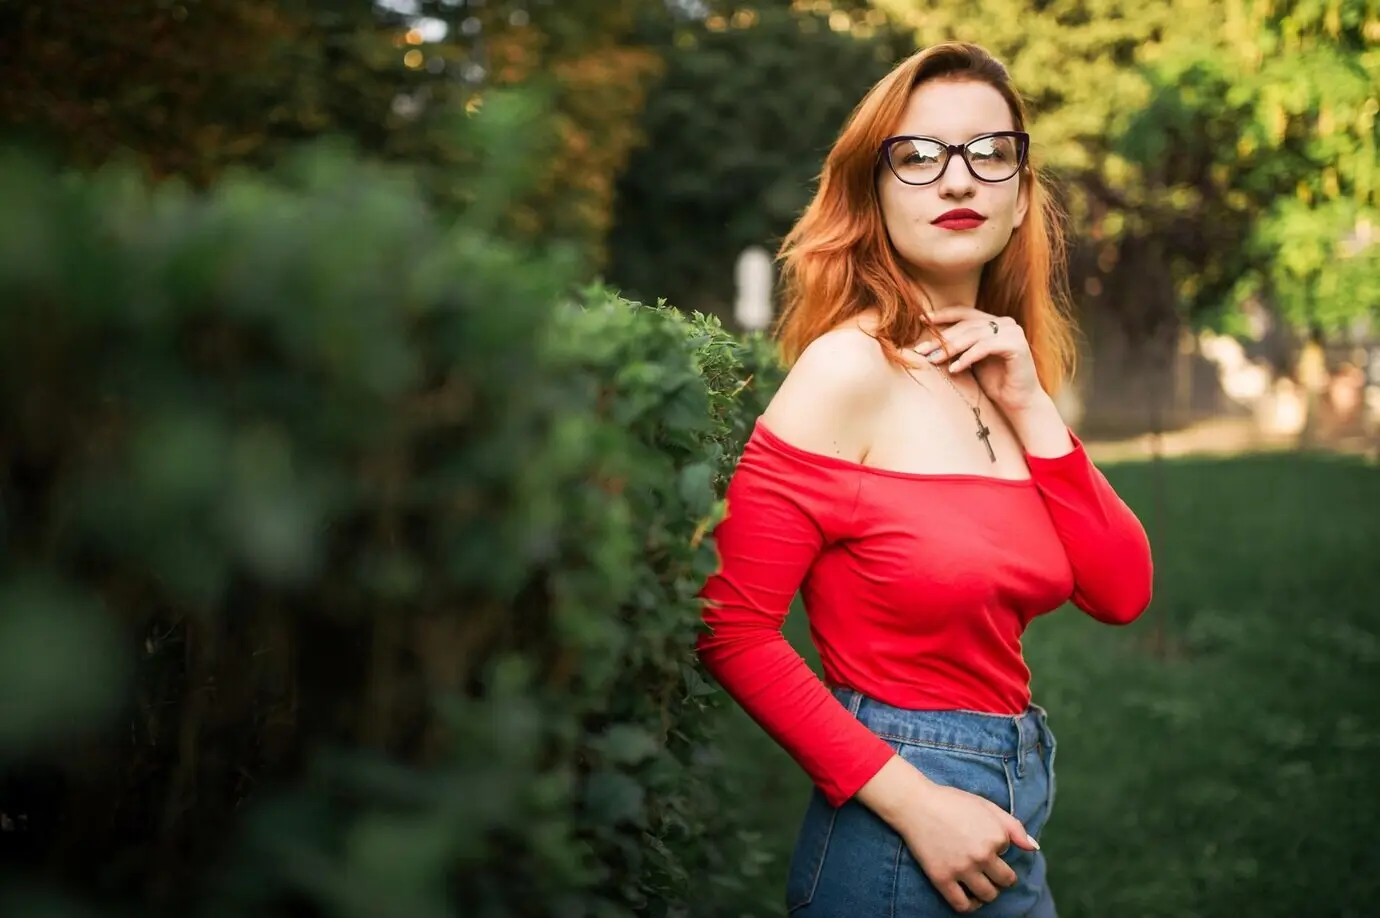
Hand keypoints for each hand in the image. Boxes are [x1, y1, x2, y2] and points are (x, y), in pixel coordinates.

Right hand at [899, 782, 1039, 912]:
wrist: (915, 804)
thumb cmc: (951, 802)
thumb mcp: (986, 806)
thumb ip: (1013, 826)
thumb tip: (1033, 848)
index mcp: (995, 836)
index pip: (1008, 855)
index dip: (997, 849)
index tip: (983, 841)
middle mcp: (982, 855)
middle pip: (1004, 881)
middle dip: (1001, 878)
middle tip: (990, 872)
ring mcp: (962, 868)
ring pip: (988, 895)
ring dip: (989, 892)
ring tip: (982, 884)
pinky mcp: (942, 878)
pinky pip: (963, 905)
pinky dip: (971, 906)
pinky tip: (970, 898)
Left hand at [914, 307, 1043, 413]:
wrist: (1018, 401)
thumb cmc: (994, 382)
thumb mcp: (970, 360)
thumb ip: (957, 348)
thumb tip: (928, 344)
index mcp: (993, 322)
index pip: (965, 312)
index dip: (943, 315)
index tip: (922, 319)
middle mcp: (1004, 322)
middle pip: (966, 325)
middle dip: (941, 338)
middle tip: (922, 350)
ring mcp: (1012, 331)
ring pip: (973, 335)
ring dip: (950, 348)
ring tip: (934, 360)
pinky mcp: (1017, 344)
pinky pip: (985, 347)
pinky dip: (967, 357)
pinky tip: (954, 369)